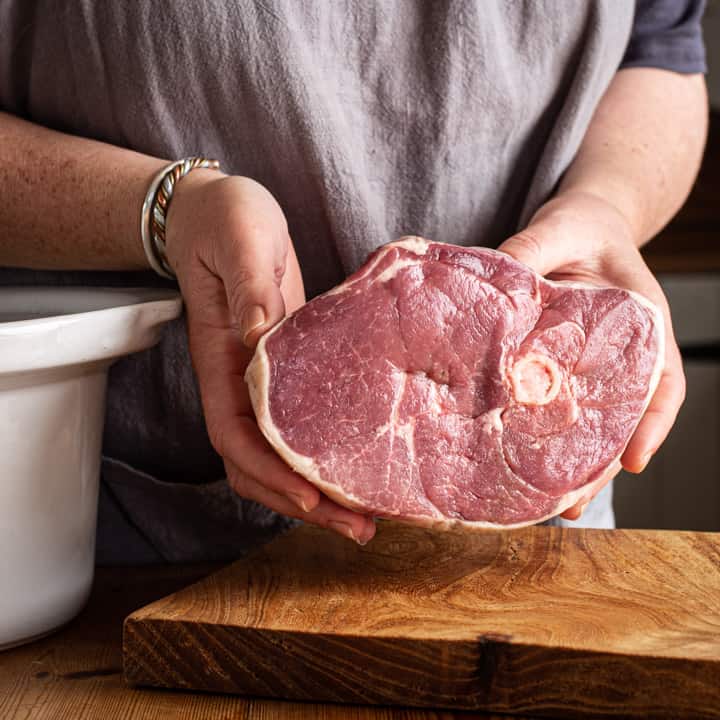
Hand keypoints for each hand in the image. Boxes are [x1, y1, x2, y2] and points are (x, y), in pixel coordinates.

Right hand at [165, 171, 375, 543]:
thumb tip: (258, 336)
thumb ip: (249, 288)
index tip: (309, 499)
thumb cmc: (226, 222)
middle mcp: (237, 382)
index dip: (267, 474)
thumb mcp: (241, 242)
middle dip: (301, 501)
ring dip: (317, 489)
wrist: (218, 214)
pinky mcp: (290, 370)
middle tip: (358, 527)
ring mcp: (262, 381)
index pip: (233, 437)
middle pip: (258, 463)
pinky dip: (326, 453)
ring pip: (280, 453)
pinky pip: (302, 426)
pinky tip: (361, 462)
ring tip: (366, 514)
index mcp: (220, 361)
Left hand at [497, 190, 684, 520]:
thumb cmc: (583, 226)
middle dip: (600, 464)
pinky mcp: (556, 366)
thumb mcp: (562, 228)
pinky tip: (516, 460)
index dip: (652, 422)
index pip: (662, 379)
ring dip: (572, 463)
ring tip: (547, 504)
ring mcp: (588, 365)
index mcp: (641, 323)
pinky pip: (554, 403)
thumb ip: (533, 248)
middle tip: (571, 503)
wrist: (579, 225)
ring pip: (588, 421)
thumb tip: (496, 275)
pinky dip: (541, 433)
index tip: (633, 460)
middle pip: (620, 417)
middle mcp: (620, 354)